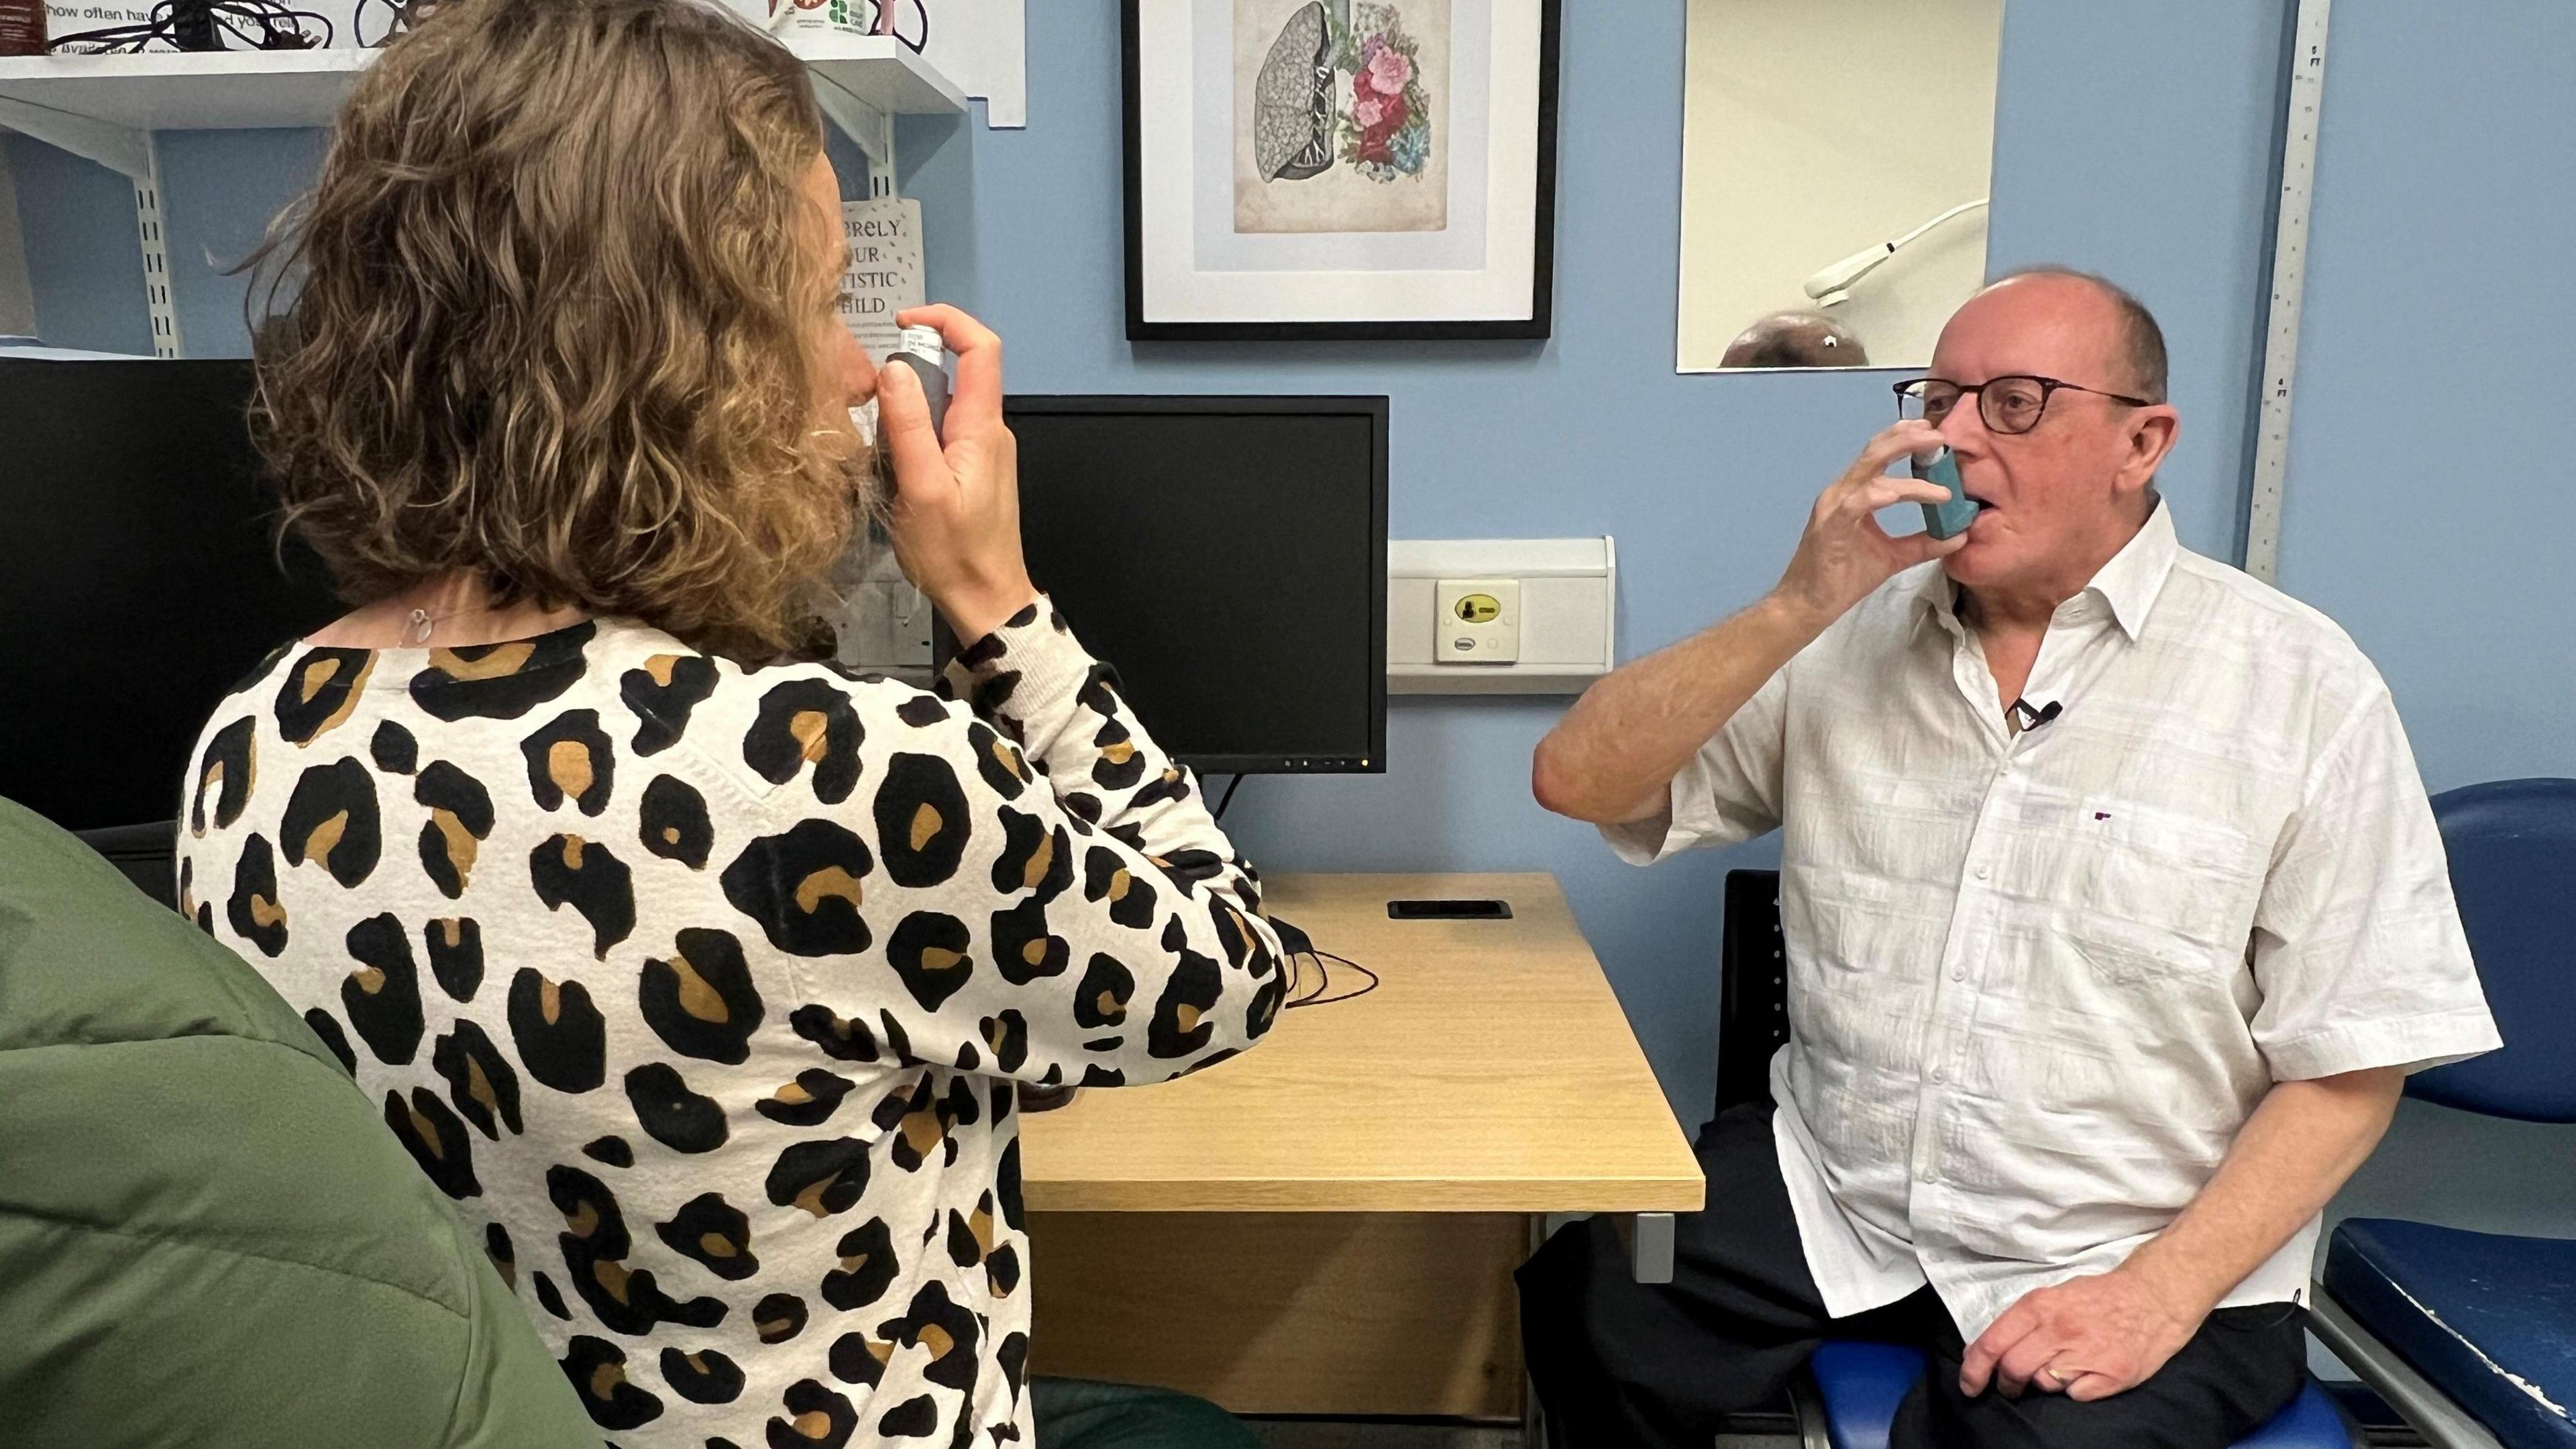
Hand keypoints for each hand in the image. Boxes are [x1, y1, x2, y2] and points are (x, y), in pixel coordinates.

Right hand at [878, 304, 1038, 641]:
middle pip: (954, 373)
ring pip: (941, 406)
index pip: (981, 347)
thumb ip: (908, 426)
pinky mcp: (970, 471)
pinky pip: (939, 435)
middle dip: (909, 374)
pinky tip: (890, 468)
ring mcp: (981, 451)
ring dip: (905, 412)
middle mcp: (988, 430)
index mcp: (983, 426)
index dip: (946, 320)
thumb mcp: (921, 487)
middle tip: (869, 403)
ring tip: (877, 446)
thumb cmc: (954, 551)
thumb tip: (893, 366)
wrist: (986, 600)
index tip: (902, 323)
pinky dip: (910, 438)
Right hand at [1768, 422, 1966, 630]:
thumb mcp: (1894, 557)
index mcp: (1853, 494)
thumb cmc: (1844, 578)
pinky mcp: (1830, 529)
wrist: (1809, 605)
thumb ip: (1924, 543)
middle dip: (1908, 439)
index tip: (1934, 434)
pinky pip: (1855, 504)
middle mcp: (1842, 493)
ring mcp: (1833, 508)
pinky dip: (1877, 495)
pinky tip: (1898, 493)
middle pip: (1875, 452)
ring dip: (1901, 459)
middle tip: (1939, 436)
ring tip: (1934, 459)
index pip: (1879, 456)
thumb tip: (1960, 535)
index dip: (1905, 439)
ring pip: (1869, 471)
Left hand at [1959, 1268, 2206, 1402]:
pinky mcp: (2110, 1376)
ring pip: (2043, 1384)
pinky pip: (2076, 1395)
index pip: (1993, 1343)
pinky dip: (2075, 1389)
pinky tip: (2086, 1372)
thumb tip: (1983, 1348)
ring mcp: (2086, 1355)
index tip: (1969, 1385)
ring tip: (2060, 1368)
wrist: (2153, 1297)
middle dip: (2006, 1384)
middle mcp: (2059, 1330)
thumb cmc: (2100, 1297)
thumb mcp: (2053, 1296)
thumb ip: (2020, 1322)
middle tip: (2010, 1387)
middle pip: (2013, 1369)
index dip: (1974, 1369)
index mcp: (2040, 1306)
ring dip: (2043, 1383)